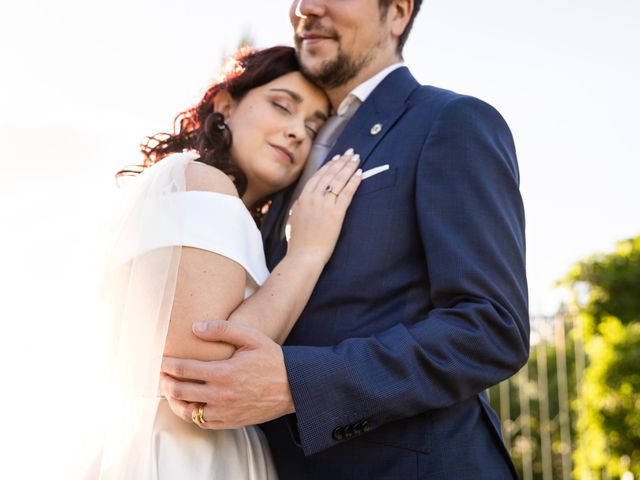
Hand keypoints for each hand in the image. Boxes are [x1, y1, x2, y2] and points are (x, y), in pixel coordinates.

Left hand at [160, 320, 293, 428]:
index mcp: (223, 372)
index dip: (167, 364)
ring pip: (187, 411)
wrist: (293, 387)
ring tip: (170, 390)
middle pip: (179, 391)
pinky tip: (189, 404)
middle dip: (165, 382)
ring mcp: (225, 411)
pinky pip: (202, 422)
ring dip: (174, 400)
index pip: (183, 369)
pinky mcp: (230, 422)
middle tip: (161, 374)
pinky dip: (191, 413)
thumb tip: (195, 327)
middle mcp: (221, 394)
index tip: (160, 360)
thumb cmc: (272, 359)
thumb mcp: (252, 337)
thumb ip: (223, 329)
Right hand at [286, 149, 361, 263]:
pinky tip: (360, 174)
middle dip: (341, 162)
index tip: (336, 158)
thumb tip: (302, 202)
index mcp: (302, 199)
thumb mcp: (294, 220)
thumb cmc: (298, 242)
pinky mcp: (336, 213)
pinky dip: (354, 181)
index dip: (328, 166)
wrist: (303, 255)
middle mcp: (313, 198)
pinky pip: (347, 193)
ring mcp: (324, 204)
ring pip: (338, 180)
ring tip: (357, 158)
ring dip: (349, 167)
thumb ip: (299, 208)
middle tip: (350, 152)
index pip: (317, 176)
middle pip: (330, 174)